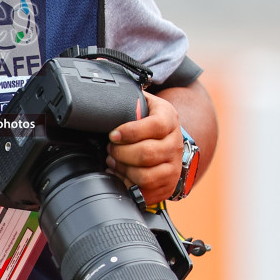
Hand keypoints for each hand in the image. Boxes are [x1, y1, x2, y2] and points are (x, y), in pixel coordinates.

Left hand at [106, 91, 182, 207]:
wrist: (168, 141)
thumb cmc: (149, 122)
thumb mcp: (144, 104)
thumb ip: (129, 98)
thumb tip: (104, 88)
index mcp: (169, 120)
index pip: (154, 126)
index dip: (130, 132)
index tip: (113, 135)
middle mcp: (175, 144)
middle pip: (146, 153)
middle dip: (120, 153)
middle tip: (110, 149)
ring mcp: (174, 167)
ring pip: (146, 175)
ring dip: (123, 169)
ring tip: (113, 162)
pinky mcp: (168, 185)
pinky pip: (146, 191)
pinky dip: (128, 184)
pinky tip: (120, 174)